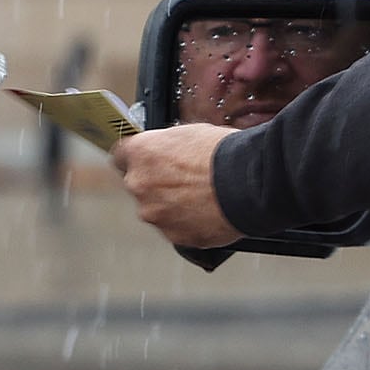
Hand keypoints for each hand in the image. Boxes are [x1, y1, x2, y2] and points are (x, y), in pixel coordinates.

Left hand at [110, 124, 239, 247]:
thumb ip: (166, 146)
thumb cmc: (223, 154)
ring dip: (170, 205)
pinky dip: (186, 223)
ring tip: (199, 197)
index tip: (144, 160)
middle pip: (138, 185)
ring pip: (156, 209)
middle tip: (182, 180)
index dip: (136, 158)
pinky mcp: (173, 236)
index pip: (121, 155)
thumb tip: (166, 152)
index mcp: (140, 153)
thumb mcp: (189, 133)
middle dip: (155, 183)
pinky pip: (174, 228)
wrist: (248, 183)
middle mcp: (139, 185)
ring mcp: (155, 214)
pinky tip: (205, 211)